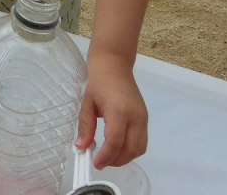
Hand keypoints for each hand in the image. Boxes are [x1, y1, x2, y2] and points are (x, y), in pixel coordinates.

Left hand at [76, 53, 148, 168]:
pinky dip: (131, 149)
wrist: (114, 64)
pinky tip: (117, 147)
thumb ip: (85, 126)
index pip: (115, 141)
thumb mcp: (86, 103)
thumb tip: (81, 147)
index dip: (106, 156)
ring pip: (140, 148)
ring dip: (125, 157)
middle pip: (131, 149)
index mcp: (118, 111)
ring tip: (108, 156)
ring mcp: (143, 117)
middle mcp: (135, 116)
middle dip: (116, 160)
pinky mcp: (145, 118)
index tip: (95, 163)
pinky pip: (142, 140)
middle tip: (101, 162)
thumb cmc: (98, 81)